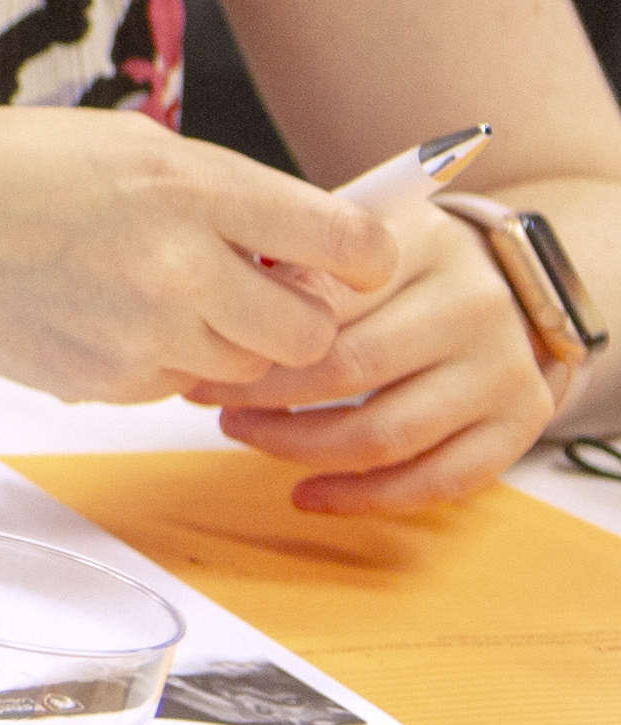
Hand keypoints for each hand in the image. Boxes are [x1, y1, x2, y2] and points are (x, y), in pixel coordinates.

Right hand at [0, 113, 392, 403]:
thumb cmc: (13, 168)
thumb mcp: (131, 146)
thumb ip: (226, 195)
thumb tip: (304, 247)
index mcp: (192, 190)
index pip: (345, 243)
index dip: (364, 257)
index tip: (353, 259)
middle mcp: (177, 268)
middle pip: (310, 332)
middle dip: (298, 314)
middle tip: (259, 286)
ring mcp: (140, 334)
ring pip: (246, 368)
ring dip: (228, 340)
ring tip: (163, 294)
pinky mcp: (106, 382)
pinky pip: (176, 385)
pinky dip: (162, 360)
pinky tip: (105, 314)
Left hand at [207, 198, 555, 511]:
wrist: (512, 275)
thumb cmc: (404, 257)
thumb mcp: (352, 228)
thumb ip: (296, 261)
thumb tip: (216, 314)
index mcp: (423, 244)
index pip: (322, 301)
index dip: (252, 337)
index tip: (202, 351)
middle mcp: (473, 306)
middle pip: (348, 370)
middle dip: (262, 396)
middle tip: (210, 400)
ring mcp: (502, 368)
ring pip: (386, 435)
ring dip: (298, 447)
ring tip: (244, 433)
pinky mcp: (521, 420)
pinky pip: (439, 479)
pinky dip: (366, 497)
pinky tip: (308, 493)